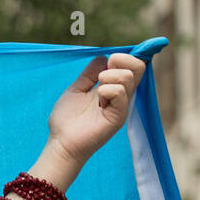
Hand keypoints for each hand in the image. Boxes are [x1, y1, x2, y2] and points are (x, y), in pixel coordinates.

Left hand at [45, 52, 147, 170]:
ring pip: (129, 77)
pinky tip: (98, 101)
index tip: (108, 61)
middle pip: (138, 67)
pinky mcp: (118, 117)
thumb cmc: (66, 120)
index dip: (126, 56)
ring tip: (97, 92)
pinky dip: (107, 90)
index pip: (133, 66)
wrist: (61, 143)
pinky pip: (120, 92)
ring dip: (109, 76)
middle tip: (102, 74)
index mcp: (114, 88)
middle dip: (121, 60)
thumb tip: (104, 56)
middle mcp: (121, 96)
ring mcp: (121, 106)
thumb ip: (89, 74)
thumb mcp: (77, 89)